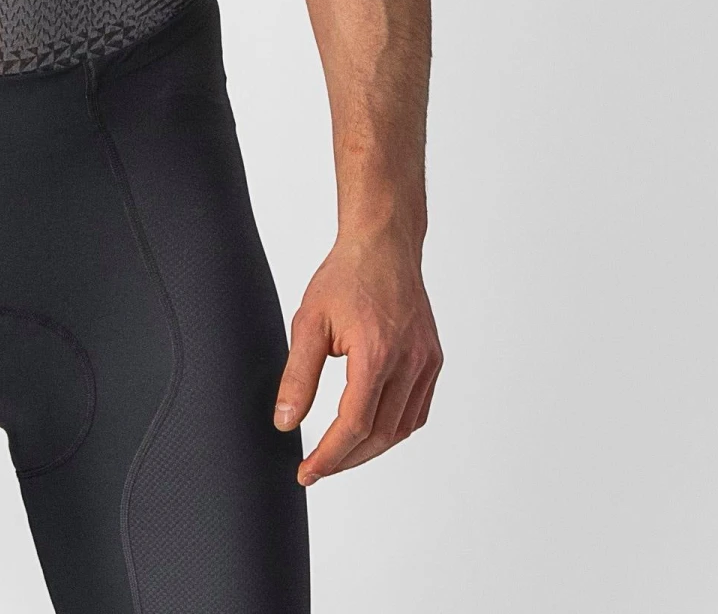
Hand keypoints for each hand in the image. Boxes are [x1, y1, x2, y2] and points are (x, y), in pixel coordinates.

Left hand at [274, 233, 441, 485]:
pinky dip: (393, 429)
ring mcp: (426, 362)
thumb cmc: (344, 277)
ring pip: (402, 428)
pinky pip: (417, 411)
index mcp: (377, 353)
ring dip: (370, 449)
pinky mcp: (433, 359)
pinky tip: (370, 431)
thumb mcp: (309, 322)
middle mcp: (409, 362)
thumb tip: (284, 422)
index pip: (354, 425)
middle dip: (346, 459)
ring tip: (339, 454)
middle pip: (380, 435)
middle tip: (317, 468)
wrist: (383, 245)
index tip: (307, 471)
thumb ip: (297, 376)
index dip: (329, 455)